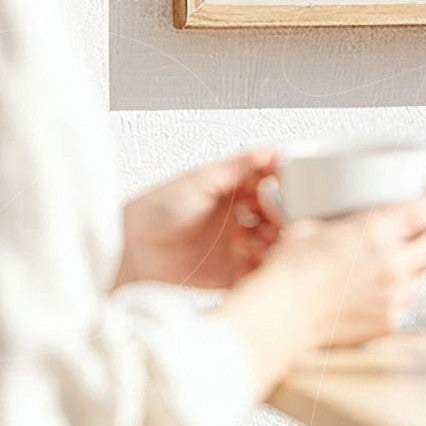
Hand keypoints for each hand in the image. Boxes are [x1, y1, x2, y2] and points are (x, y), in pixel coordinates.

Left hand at [117, 150, 281, 290]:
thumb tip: (272, 151)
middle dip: (283, 218)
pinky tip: (264, 265)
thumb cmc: (158, 209)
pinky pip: (257, 273)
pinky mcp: (230, 273)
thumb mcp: (200, 179)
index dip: (283, 189)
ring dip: (277, 244)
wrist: (132, 250)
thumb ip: (238, 166)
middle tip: (285, 221)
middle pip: (275, 216)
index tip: (293, 192)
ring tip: (271, 243)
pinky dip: (266, 270)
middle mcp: (237, 217)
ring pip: (271, 244)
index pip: (270, 185)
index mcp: (232, 190)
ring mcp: (235, 246)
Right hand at [264, 188, 425, 347]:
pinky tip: (368, 296)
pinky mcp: (387, 322)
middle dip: (425, 241)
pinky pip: (401, 307)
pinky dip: (390, 300)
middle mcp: (393, 262)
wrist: (282, 313)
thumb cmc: (290, 270)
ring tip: (380, 271)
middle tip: (408, 239)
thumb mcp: (312, 225)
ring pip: (419, 280)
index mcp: (378, 229)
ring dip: (407, 273)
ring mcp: (393, 295)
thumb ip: (340, 222)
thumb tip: (339, 219)